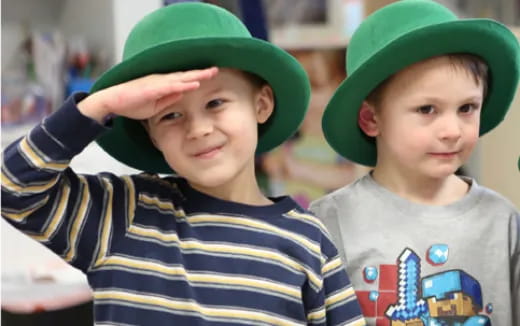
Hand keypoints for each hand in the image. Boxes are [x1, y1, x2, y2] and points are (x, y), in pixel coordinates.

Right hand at [77, 67, 218, 122]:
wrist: (111, 102)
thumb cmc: (131, 103)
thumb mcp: (155, 105)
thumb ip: (169, 99)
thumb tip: (183, 94)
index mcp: (162, 84)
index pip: (183, 80)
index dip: (197, 77)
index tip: (211, 76)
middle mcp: (161, 80)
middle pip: (185, 75)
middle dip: (201, 72)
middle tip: (216, 70)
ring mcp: (156, 83)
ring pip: (180, 78)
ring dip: (196, 75)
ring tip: (210, 73)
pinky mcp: (151, 88)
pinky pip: (170, 86)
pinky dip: (183, 84)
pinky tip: (194, 83)